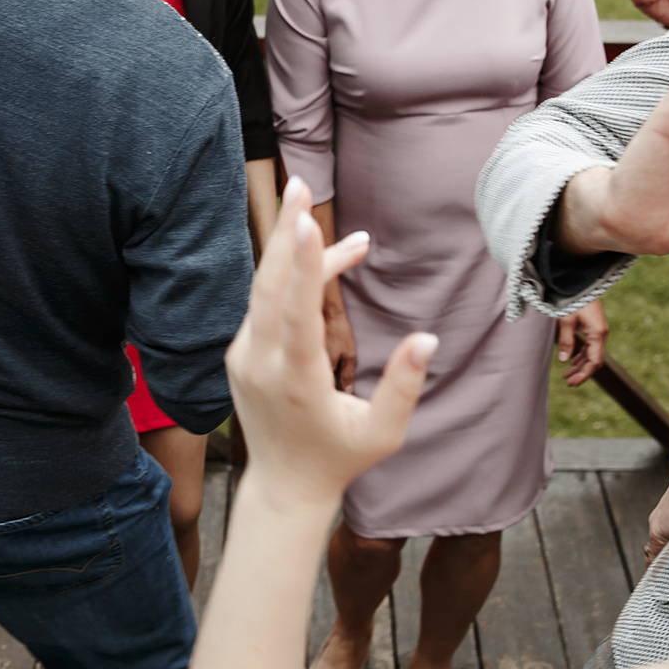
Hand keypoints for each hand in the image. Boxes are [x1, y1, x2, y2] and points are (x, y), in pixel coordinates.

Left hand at [227, 179, 434, 505]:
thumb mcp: (383, 433)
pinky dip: (291, 280)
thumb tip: (428, 338)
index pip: (293, 312)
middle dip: (285, 230)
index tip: (302, 220)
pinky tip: (331, 266)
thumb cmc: (340, 458)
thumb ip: (404, 386)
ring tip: (356, 241)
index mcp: (294, 381)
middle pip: (268, 284)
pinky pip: (264, 304)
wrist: (283, 486)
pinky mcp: (240, 353)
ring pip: (266, 290)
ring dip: (299, 256)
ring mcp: (244, 356)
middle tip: (301, 182)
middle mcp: (260, 363)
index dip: (300, 264)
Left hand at [555, 299, 606, 386]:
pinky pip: (589, 346)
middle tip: (568, 382)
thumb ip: (566, 340)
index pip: (594, 361)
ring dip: (580, 365)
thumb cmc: (574, 299)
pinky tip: (572, 361)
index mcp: (598, 333)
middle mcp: (601, 333)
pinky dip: (581, 355)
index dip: (584, 374)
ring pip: (591, 354)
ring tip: (567, 375)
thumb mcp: (567, 320)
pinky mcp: (593, 327)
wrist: (580, 282)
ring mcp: (598, 330)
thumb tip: (564, 360)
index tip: (572, 383)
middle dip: (582, 372)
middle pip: (594, 360)